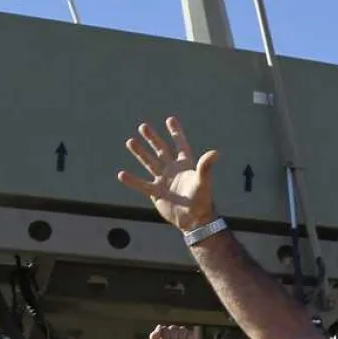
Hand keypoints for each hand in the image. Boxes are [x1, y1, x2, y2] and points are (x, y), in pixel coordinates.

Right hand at [116, 117, 218, 232]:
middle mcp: (173, 170)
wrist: (193, 219)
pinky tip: (121, 174)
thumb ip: (206, 166)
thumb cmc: (202, 200)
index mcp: (185, 165)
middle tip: (143, 126)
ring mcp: (164, 180)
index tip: (170, 119)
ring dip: (140, 153)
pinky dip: (132, 180)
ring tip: (130, 141)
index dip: (175, 132)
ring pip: (149, 163)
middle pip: (161, 150)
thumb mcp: (204, 181)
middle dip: (152, 138)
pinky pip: (142, 184)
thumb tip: (216, 152)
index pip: (180, 144)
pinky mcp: (156, 193)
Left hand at [149, 324, 199, 338]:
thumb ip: (153, 337)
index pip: (164, 329)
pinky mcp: (193, 336)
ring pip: (182, 329)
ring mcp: (184, 333)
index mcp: (165, 334)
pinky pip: (190, 333)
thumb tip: (159, 326)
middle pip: (173, 328)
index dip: (166, 338)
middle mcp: (174, 332)